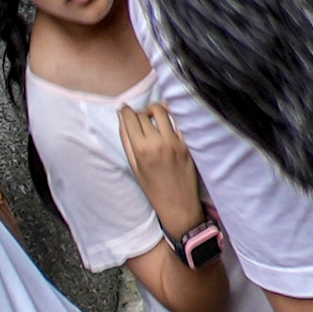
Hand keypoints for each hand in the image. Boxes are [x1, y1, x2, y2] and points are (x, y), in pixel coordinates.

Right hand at [117, 97, 202, 236]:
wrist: (177, 202)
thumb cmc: (152, 186)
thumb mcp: (134, 167)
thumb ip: (128, 144)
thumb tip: (123, 121)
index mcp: (140, 150)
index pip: (130, 120)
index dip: (126, 112)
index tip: (125, 110)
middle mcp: (157, 143)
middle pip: (144, 115)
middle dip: (139, 112)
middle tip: (139, 116)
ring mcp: (175, 142)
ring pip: (163, 112)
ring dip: (156, 109)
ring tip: (153, 114)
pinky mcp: (189, 143)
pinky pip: (181, 120)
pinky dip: (174, 114)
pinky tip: (170, 115)